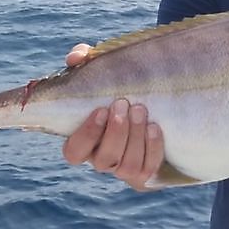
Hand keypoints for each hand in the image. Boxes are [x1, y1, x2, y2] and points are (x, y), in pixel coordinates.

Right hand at [61, 44, 164, 189]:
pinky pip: (148, 168)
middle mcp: (101, 159)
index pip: (74, 152)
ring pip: (126, 167)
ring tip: (141, 110)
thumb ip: (83, 60)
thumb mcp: (99, 70)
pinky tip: (155, 127)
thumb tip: (77, 57)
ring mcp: (123, 168)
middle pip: (103, 160)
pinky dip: (152, 149)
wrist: (152, 98)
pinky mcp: (145, 171)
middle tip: (124, 104)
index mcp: (83, 142)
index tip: (100, 110)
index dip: (86, 135)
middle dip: (116, 133)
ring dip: (134, 138)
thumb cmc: (116, 86)